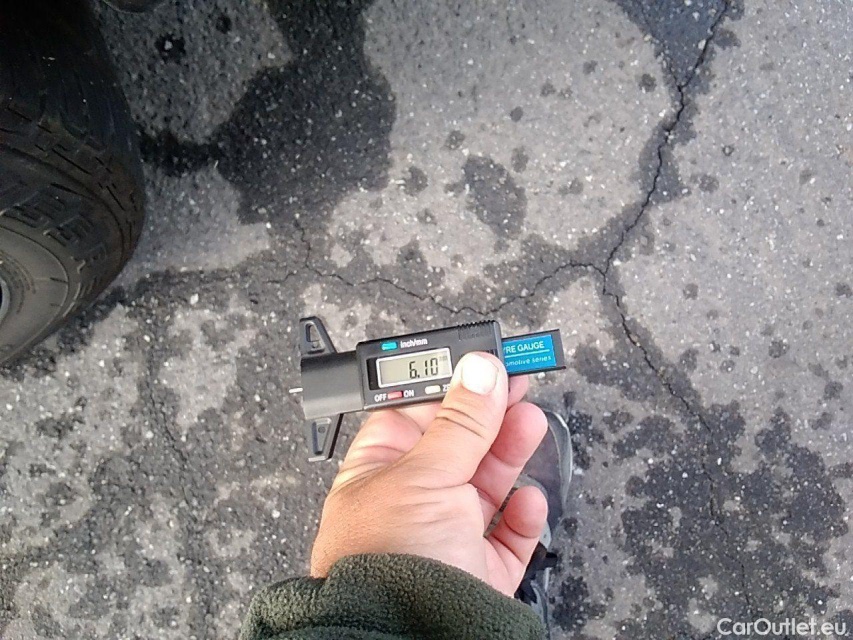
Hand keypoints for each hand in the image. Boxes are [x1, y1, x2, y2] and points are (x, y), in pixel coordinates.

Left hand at [310, 352, 548, 595]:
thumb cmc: (386, 564)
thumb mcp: (424, 477)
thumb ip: (459, 423)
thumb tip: (479, 370)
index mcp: (378, 472)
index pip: (413, 413)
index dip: (448, 384)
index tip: (480, 360)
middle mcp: (411, 502)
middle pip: (457, 444)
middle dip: (488, 413)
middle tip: (518, 382)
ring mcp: (446, 537)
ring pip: (486, 484)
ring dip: (510, 453)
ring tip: (530, 422)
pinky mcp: (478, 571)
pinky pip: (509, 536)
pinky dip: (523, 518)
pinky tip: (527, 502)